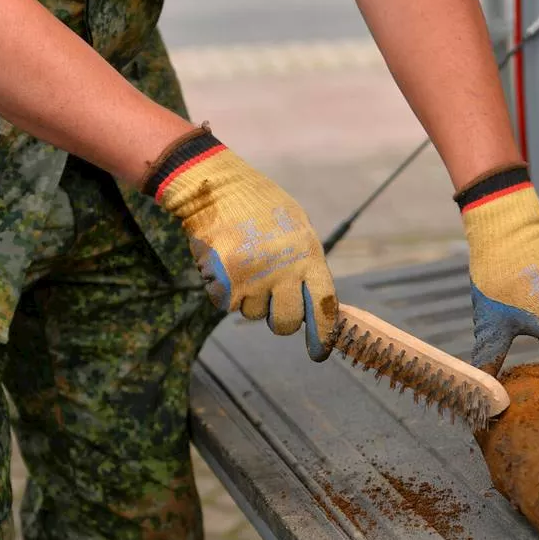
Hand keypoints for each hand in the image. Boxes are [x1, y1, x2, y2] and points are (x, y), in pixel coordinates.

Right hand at [143, 126, 336, 360]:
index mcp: (309, 256)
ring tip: (246, 264)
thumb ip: (307, 264)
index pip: (324, 305)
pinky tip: (227, 264)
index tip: (319, 352)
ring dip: (249, 298)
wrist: (215, 187)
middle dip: (281, 322)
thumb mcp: (297, 228)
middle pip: (287, 322)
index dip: (322, 333)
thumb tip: (315, 305)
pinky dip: (225, 291)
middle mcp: (284, 271)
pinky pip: (227, 304)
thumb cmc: (260, 207)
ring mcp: (254, 278)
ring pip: (254, 314)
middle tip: (275, 308)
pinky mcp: (224, 282)